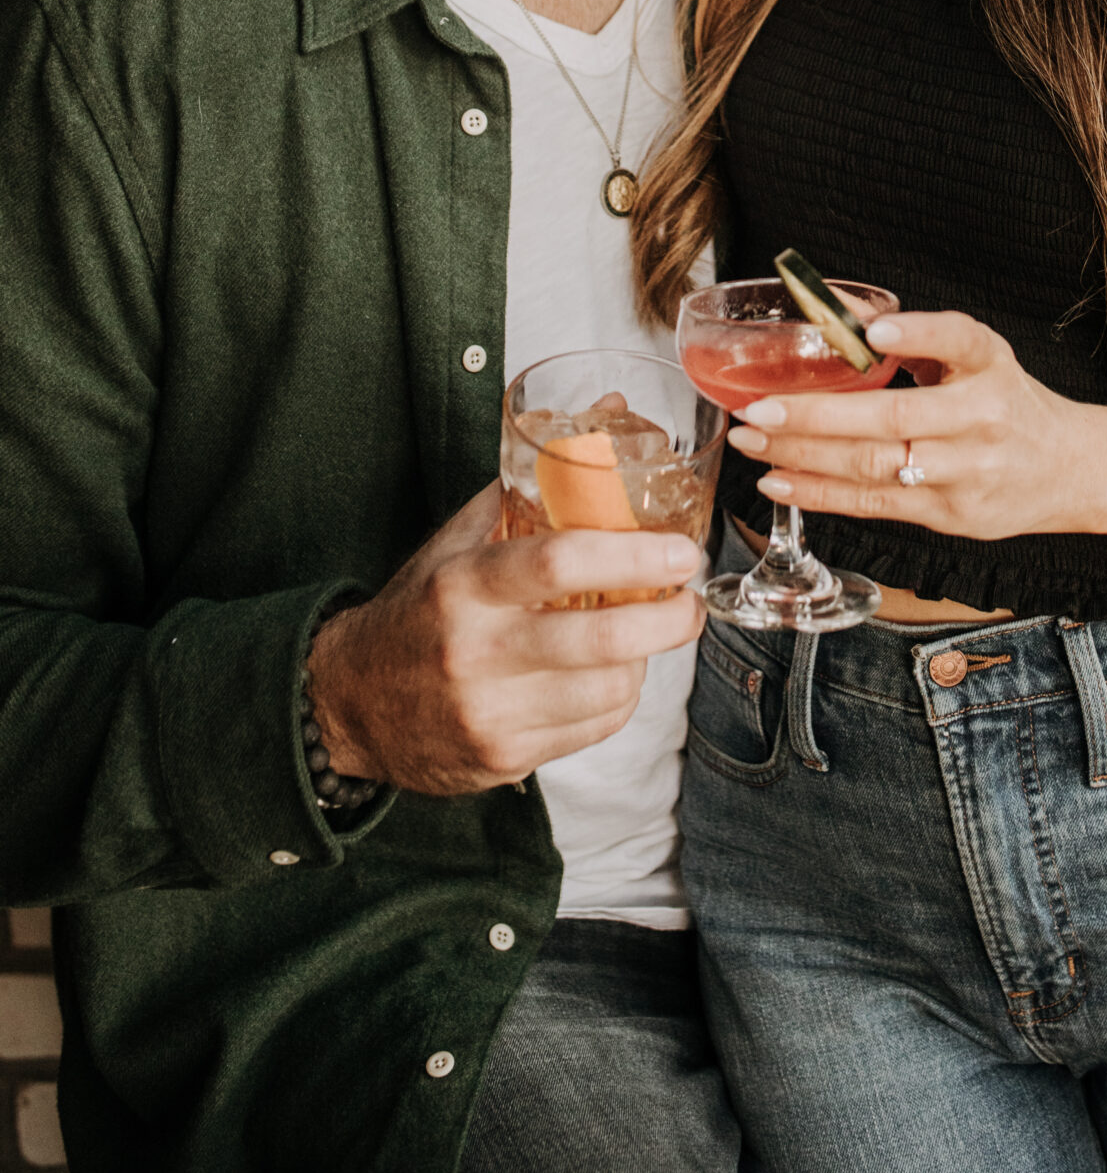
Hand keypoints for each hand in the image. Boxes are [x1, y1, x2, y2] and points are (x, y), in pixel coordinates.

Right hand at [306, 482, 705, 796]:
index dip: (635, 556)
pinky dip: (619, 699)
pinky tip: (612, 674)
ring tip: (650, 635)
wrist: (350, 704)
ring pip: (608, 690)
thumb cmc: (421, 610)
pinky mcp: (504, 759)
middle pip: (600, 638)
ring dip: (647, 660)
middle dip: (669, 620)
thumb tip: (607, 414)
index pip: (560, 562)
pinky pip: (592, 730)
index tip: (680, 551)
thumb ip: (531, 485)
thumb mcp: (457, 542)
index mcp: (464, 584)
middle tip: (691, 600)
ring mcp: (490, 712)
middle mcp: (475, 651)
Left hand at [728, 311, 1085, 544]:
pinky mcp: (950, 514)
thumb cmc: (1009, 403)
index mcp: (990, 365)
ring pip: (875, 465)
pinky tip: (778, 480)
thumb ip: (913, 335)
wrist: (1069, 469)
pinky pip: (874, 503)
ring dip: (803, 455)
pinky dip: (820, 493)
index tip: (876, 334)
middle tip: (760, 407)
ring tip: (752, 441)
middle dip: (816, 415)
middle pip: (894, 418)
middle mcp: (983, 417)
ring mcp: (967, 472)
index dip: (917, 334)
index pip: (959, 340)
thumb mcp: (977, 356)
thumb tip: (838, 310)